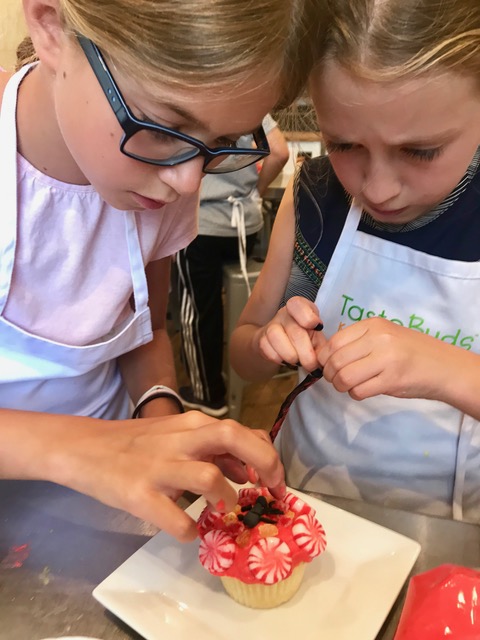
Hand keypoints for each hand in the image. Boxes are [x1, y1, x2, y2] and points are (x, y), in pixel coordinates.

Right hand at [53, 412, 285, 542]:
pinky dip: (190, 530)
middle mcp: (181, 441)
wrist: (85, 448)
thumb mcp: (178, 435)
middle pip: (234, 438)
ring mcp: (160, 467)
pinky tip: (189, 530)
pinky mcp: (140, 495)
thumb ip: (212, 447)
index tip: (276, 481)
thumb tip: (247, 468)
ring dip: (227, 499)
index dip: (268, 456)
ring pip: (210, 478)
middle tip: (272, 492)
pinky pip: (177, 520)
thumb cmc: (137, 443)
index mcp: (193, 424)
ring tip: (224, 511)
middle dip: (265, 465)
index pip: (244, 431)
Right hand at [257, 296, 325, 370]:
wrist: (278, 344)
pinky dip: (279, 359)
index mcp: (299, 308)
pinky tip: (285, 361)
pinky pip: (267, 350)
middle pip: (295, 332)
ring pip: (277, 338)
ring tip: (298, 363)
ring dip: (291, 356)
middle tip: (312, 366)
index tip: (318, 327)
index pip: (298, 305)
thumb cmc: (303, 340)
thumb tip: (326, 358)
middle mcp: (284, 314)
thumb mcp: (315, 338)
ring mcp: (271, 325)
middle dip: (306, 354)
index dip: (308, 317)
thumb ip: (321, 346)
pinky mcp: (261, 339)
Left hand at [319, 317, 448, 400]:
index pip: (334, 342)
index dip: (325, 358)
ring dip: (341, 386)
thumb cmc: (410, 352)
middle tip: (337, 380)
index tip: (329, 365)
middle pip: (336, 360)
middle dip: (330, 375)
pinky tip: (364, 390)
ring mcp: (386, 359)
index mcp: (374, 325)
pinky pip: (359, 391)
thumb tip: (326, 356)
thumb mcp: (384, 336)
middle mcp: (379, 339)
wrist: (443, 367)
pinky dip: (355, 394)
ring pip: (344, 377)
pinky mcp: (391, 380)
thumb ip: (358, 341)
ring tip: (349, 386)